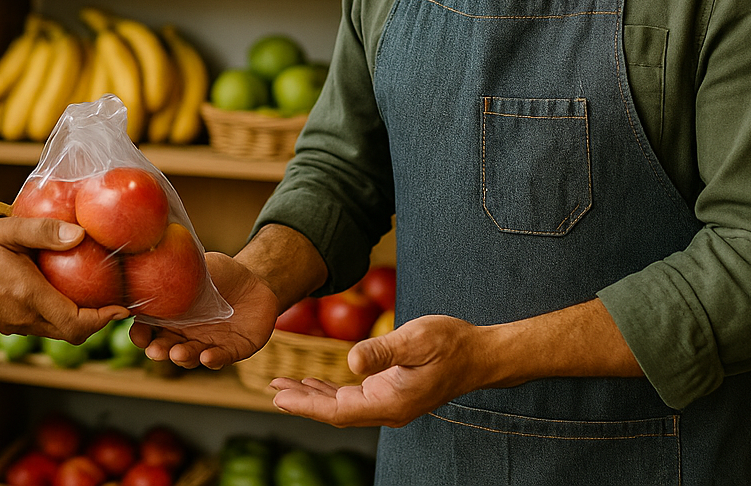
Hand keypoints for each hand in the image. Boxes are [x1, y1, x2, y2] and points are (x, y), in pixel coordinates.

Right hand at [0, 217, 126, 343]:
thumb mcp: (7, 229)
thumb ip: (44, 232)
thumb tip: (80, 235)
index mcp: (27, 295)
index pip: (75, 323)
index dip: (103, 320)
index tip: (121, 308)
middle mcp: (23, 317)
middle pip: (71, 333)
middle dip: (96, 322)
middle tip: (113, 303)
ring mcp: (13, 324)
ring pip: (56, 332)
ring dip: (78, 320)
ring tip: (94, 297)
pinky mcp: (6, 324)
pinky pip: (41, 327)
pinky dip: (59, 317)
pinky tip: (63, 294)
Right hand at [129, 252, 279, 368]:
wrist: (255, 282)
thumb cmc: (222, 274)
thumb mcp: (201, 266)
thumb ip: (180, 268)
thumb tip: (156, 260)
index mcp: (171, 314)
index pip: (149, 327)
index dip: (141, 334)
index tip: (140, 335)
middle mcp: (185, 334)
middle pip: (165, 347)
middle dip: (159, 351)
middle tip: (154, 351)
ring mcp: (206, 344)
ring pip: (190, 357)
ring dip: (182, 358)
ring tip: (178, 354)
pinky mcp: (231, 351)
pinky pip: (220, 358)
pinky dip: (212, 360)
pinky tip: (207, 357)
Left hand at [270, 314, 490, 427]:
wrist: (480, 355)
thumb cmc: (451, 344)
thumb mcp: (416, 339)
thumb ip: (384, 351)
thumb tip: (352, 362)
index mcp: (392, 403)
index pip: (339, 410)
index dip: (307, 405)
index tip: (278, 397)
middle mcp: (388, 409)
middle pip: (335, 411)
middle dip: (302, 401)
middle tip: (270, 389)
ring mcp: (389, 403)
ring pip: (341, 405)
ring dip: (312, 396)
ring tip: (282, 386)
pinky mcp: (390, 393)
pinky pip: (352, 397)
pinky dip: (329, 391)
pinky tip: (312, 383)